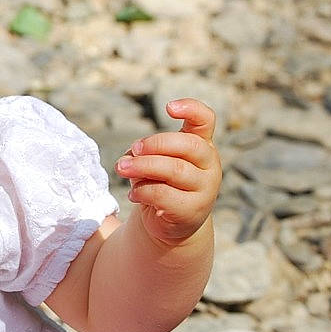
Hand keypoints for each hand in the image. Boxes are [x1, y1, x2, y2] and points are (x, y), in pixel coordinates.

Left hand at [115, 97, 221, 246]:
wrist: (169, 224)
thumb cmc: (160, 183)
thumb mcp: (153, 161)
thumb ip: (144, 153)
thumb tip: (131, 159)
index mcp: (201, 144)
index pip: (205, 120)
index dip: (191, 108)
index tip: (168, 107)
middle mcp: (209, 164)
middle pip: (188, 145)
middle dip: (156, 144)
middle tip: (133, 149)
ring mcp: (206, 188)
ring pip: (175, 170)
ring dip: (142, 167)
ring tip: (121, 169)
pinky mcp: (193, 210)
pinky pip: (165, 195)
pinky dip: (143, 191)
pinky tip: (133, 194)